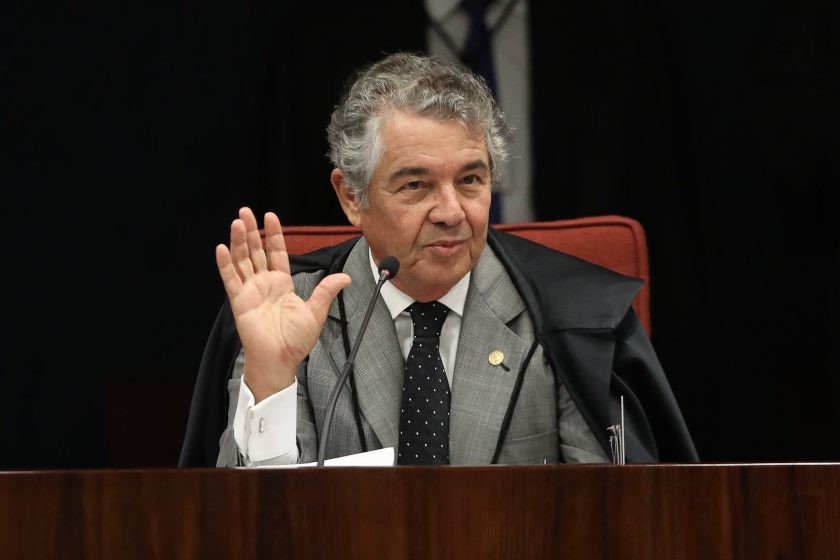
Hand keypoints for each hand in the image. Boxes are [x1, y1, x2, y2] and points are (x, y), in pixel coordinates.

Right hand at [215, 207, 350, 401]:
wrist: (281, 360)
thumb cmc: (296, 340)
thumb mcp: (316, 311)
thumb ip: (326, 291)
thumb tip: (345, 277)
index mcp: (282, 283)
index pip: (276, 252)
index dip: (274, 234)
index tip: (270, 216)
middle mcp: (264, 283)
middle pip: (256, 251)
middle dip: (251, 231)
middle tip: (245, 211)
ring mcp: (250, 291)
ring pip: (242, 260)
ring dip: (238, 241)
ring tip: (236, 222)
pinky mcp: (239, 302)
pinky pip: (231, 280)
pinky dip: (225, 265)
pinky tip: (222, 248)